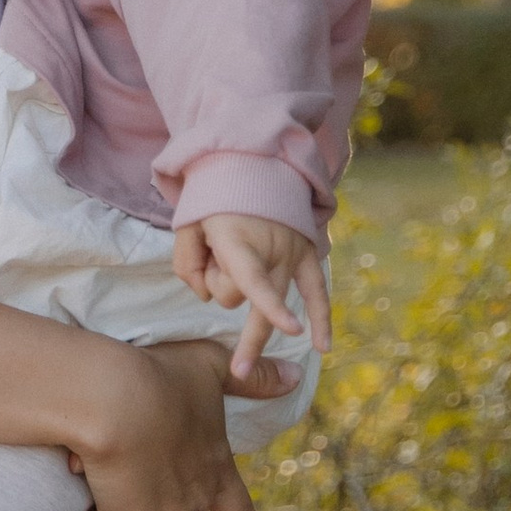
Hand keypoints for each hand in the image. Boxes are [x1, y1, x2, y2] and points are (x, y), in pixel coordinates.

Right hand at [69, 338, 294, 510]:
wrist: (115, 400)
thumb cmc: (160, 376)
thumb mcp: (208, 365)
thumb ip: (251, 377)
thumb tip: (296, 377)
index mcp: (218, 469)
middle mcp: (196, 500)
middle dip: (149, 492)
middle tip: (123, 452)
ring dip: (119, 493)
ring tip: (99, 449)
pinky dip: (94, 505)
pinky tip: (84, 470)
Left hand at [172, 214, 331, 380]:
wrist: (251, 162)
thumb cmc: (213, 198)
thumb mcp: (186, 223)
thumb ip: (186, 264)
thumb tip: (206, 298)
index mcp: (238, 238)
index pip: (253, 278)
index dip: (269, 304)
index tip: (291, 328)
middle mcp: (270, 248)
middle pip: (247, 297)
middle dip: (223, 291)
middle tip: (231, 348)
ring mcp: (292, 251)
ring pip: (271, 298)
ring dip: (248, 301)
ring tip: (235, 344)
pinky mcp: (306, 252)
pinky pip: (317, 290)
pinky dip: (321, 317)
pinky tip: (324, 347)